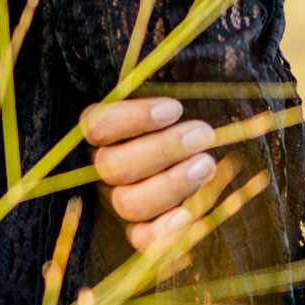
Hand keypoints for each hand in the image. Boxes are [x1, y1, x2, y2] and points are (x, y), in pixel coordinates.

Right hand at [81, 97, 216, 250]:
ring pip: (128, 203)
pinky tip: (187, 217)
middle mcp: (100, 168)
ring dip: (170, 185)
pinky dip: (161, 233)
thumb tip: (178, 64)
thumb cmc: (180, 116)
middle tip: (203, 135)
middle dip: (162, 151)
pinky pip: (140, 239)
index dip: (133, 120)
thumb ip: (164, 88)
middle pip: (114, 168)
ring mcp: (118, 199)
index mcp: (98, 131)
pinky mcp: (139, 229)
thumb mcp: (170, 95)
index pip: (97, 126)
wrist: (199, 147)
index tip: (175, 109)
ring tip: (207, 163)